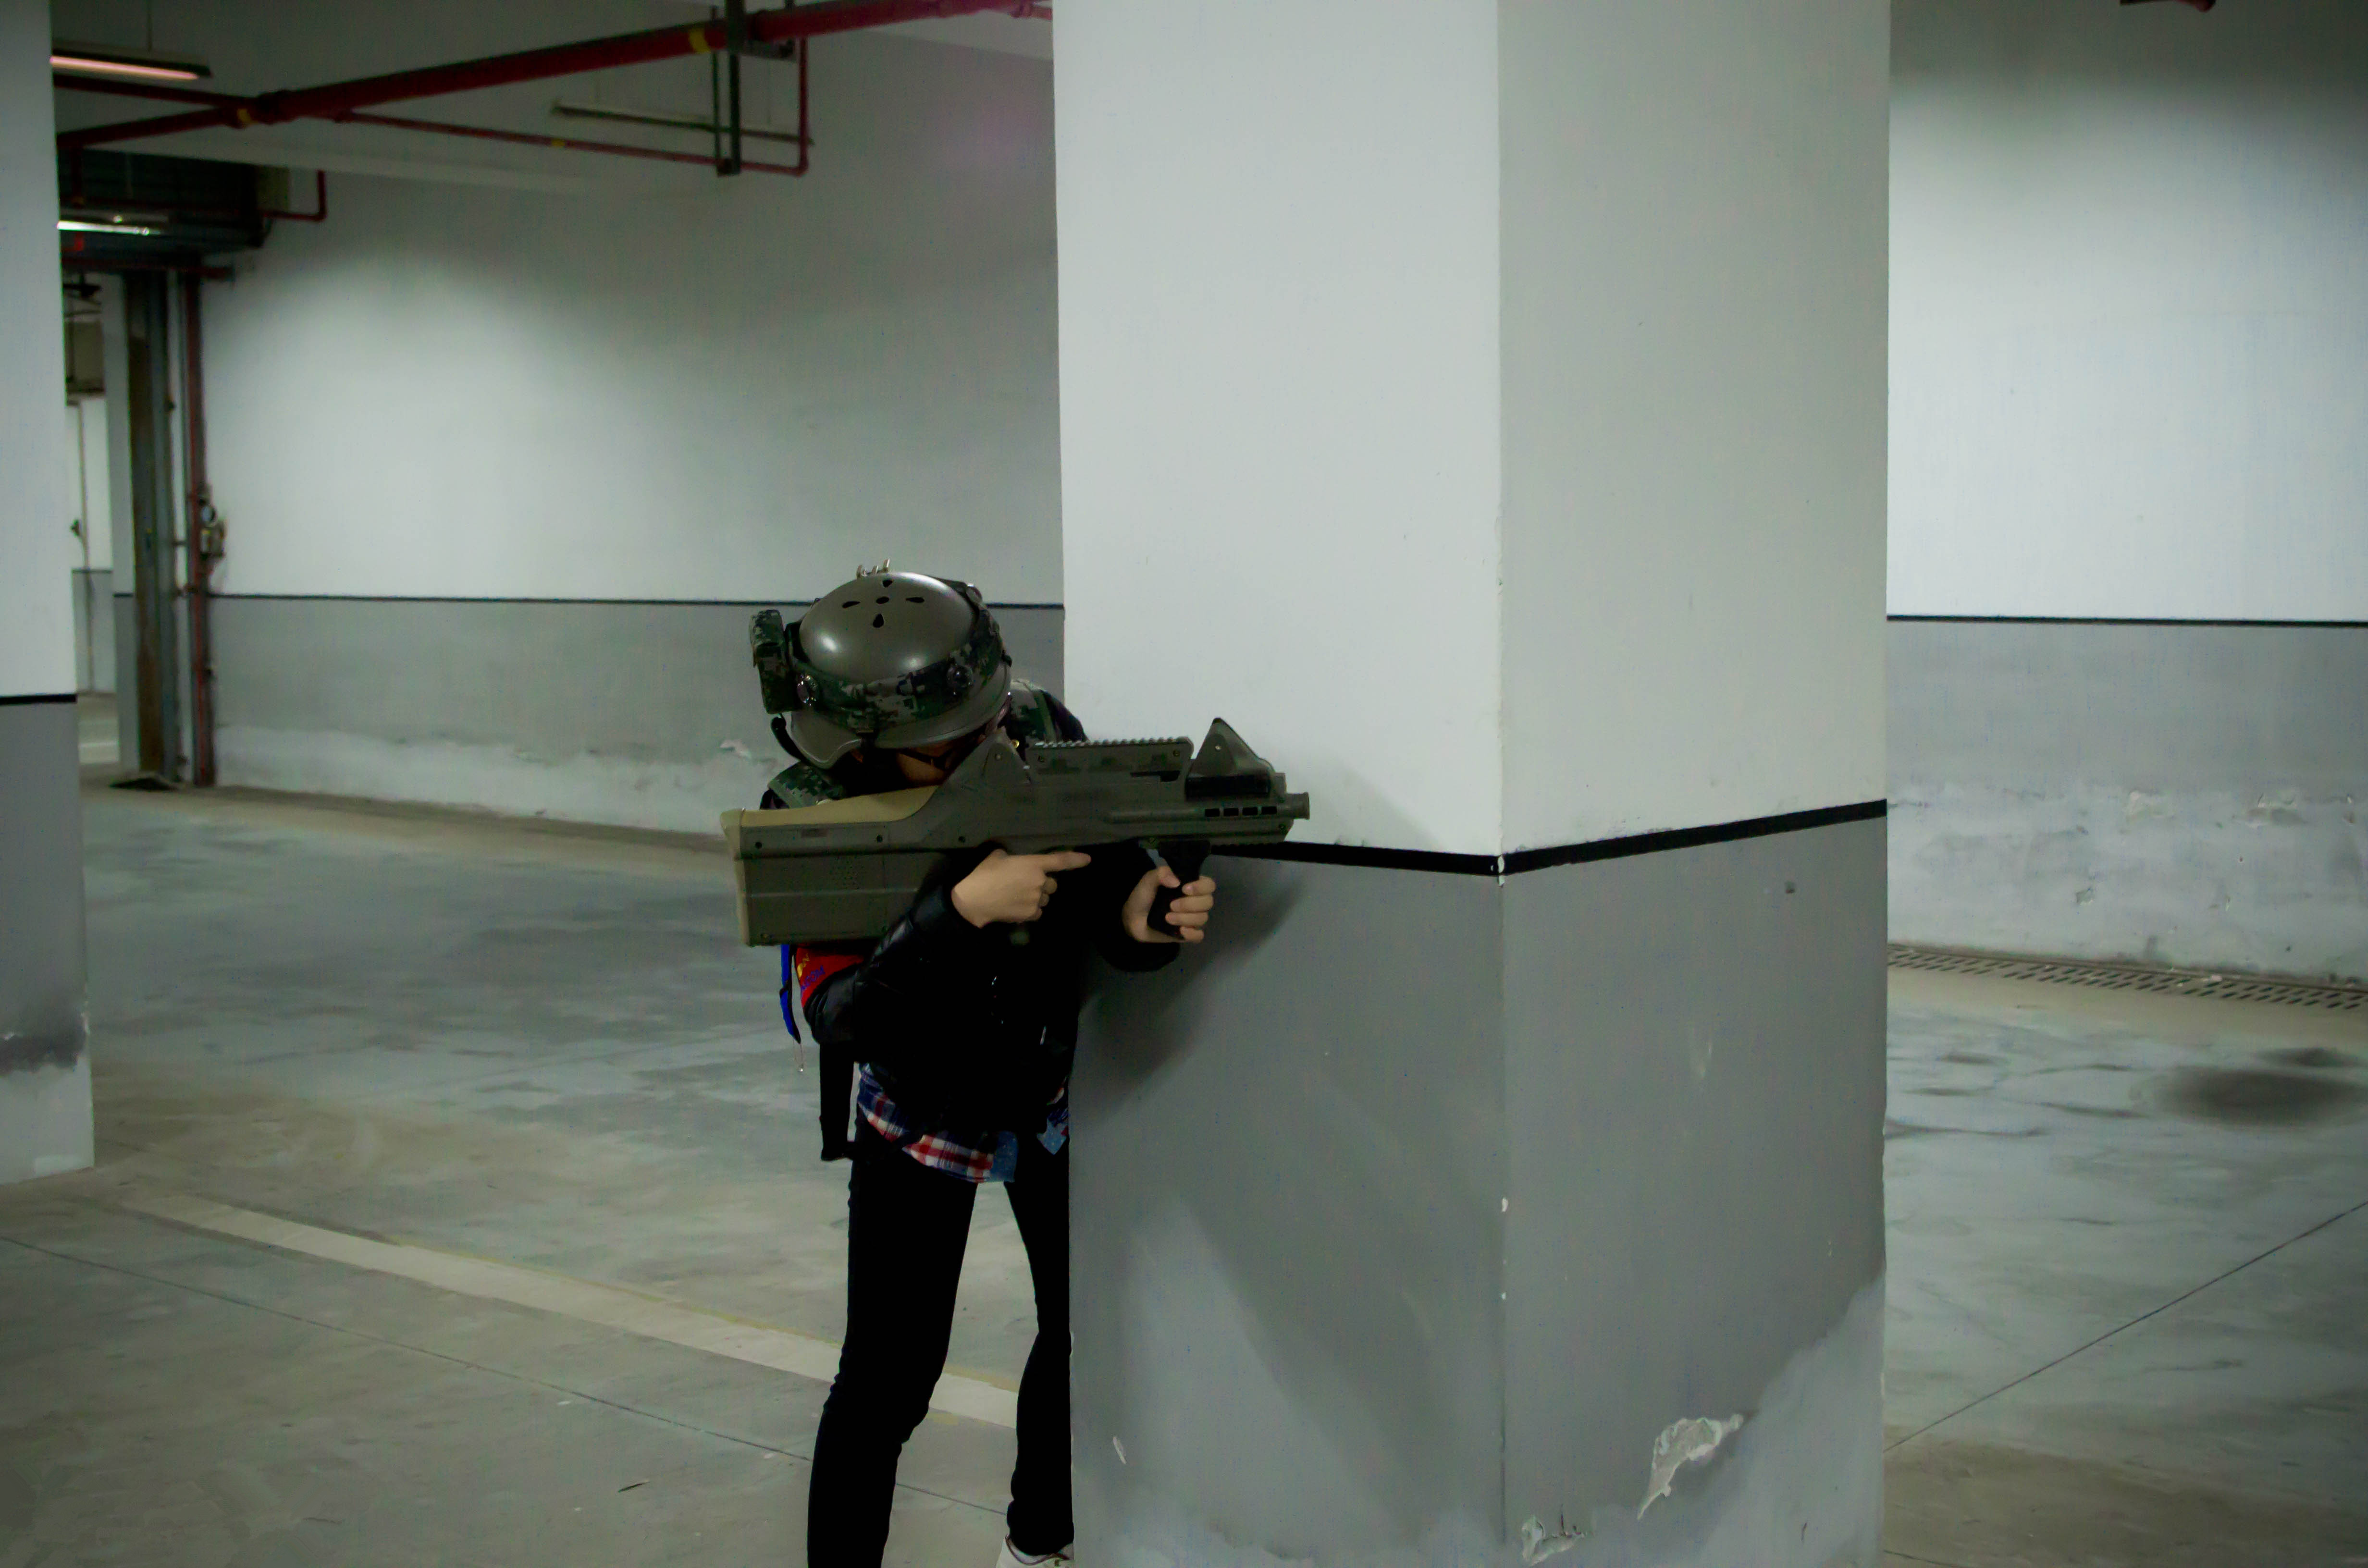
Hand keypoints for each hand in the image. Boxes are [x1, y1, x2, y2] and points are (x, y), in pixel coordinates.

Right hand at [951, 848, 1092, 927]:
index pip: (1060, 860)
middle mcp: (1039, 882)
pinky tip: (1015, 907)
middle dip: (1043, 884)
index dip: (1076, 860)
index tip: (1088, 860)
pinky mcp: (1030, 914)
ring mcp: (1036, 899)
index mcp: (1033, 864)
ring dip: (1036, 897)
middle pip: (1052, 884)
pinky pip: (1037, 911)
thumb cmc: (984, 875)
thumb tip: (1013, 861)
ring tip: (1017, 897)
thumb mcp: (998, 857)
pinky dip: (1030, 910)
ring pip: (1044, 899)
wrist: (973, 900)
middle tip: (1025, 884)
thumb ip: (1012, 857)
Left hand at [1124, 866, 1217, 943]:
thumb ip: (1161, 874)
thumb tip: (1176, 882)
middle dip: (1190, 904)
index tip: (1184, 889)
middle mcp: (1195, 902)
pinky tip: (1180, 931)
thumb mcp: (1148, 881)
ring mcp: (1192, 918)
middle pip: (1208, 902)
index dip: (1201, 887)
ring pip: (1203, 918)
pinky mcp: (1187, 934)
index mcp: (1190, 886)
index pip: (1209, 885)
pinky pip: (1199, 935)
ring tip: (1167, 918)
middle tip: (1171, 905)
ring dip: (1186, 918)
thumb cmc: (1142, 897)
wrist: (1132, 919)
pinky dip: (1192, 933)